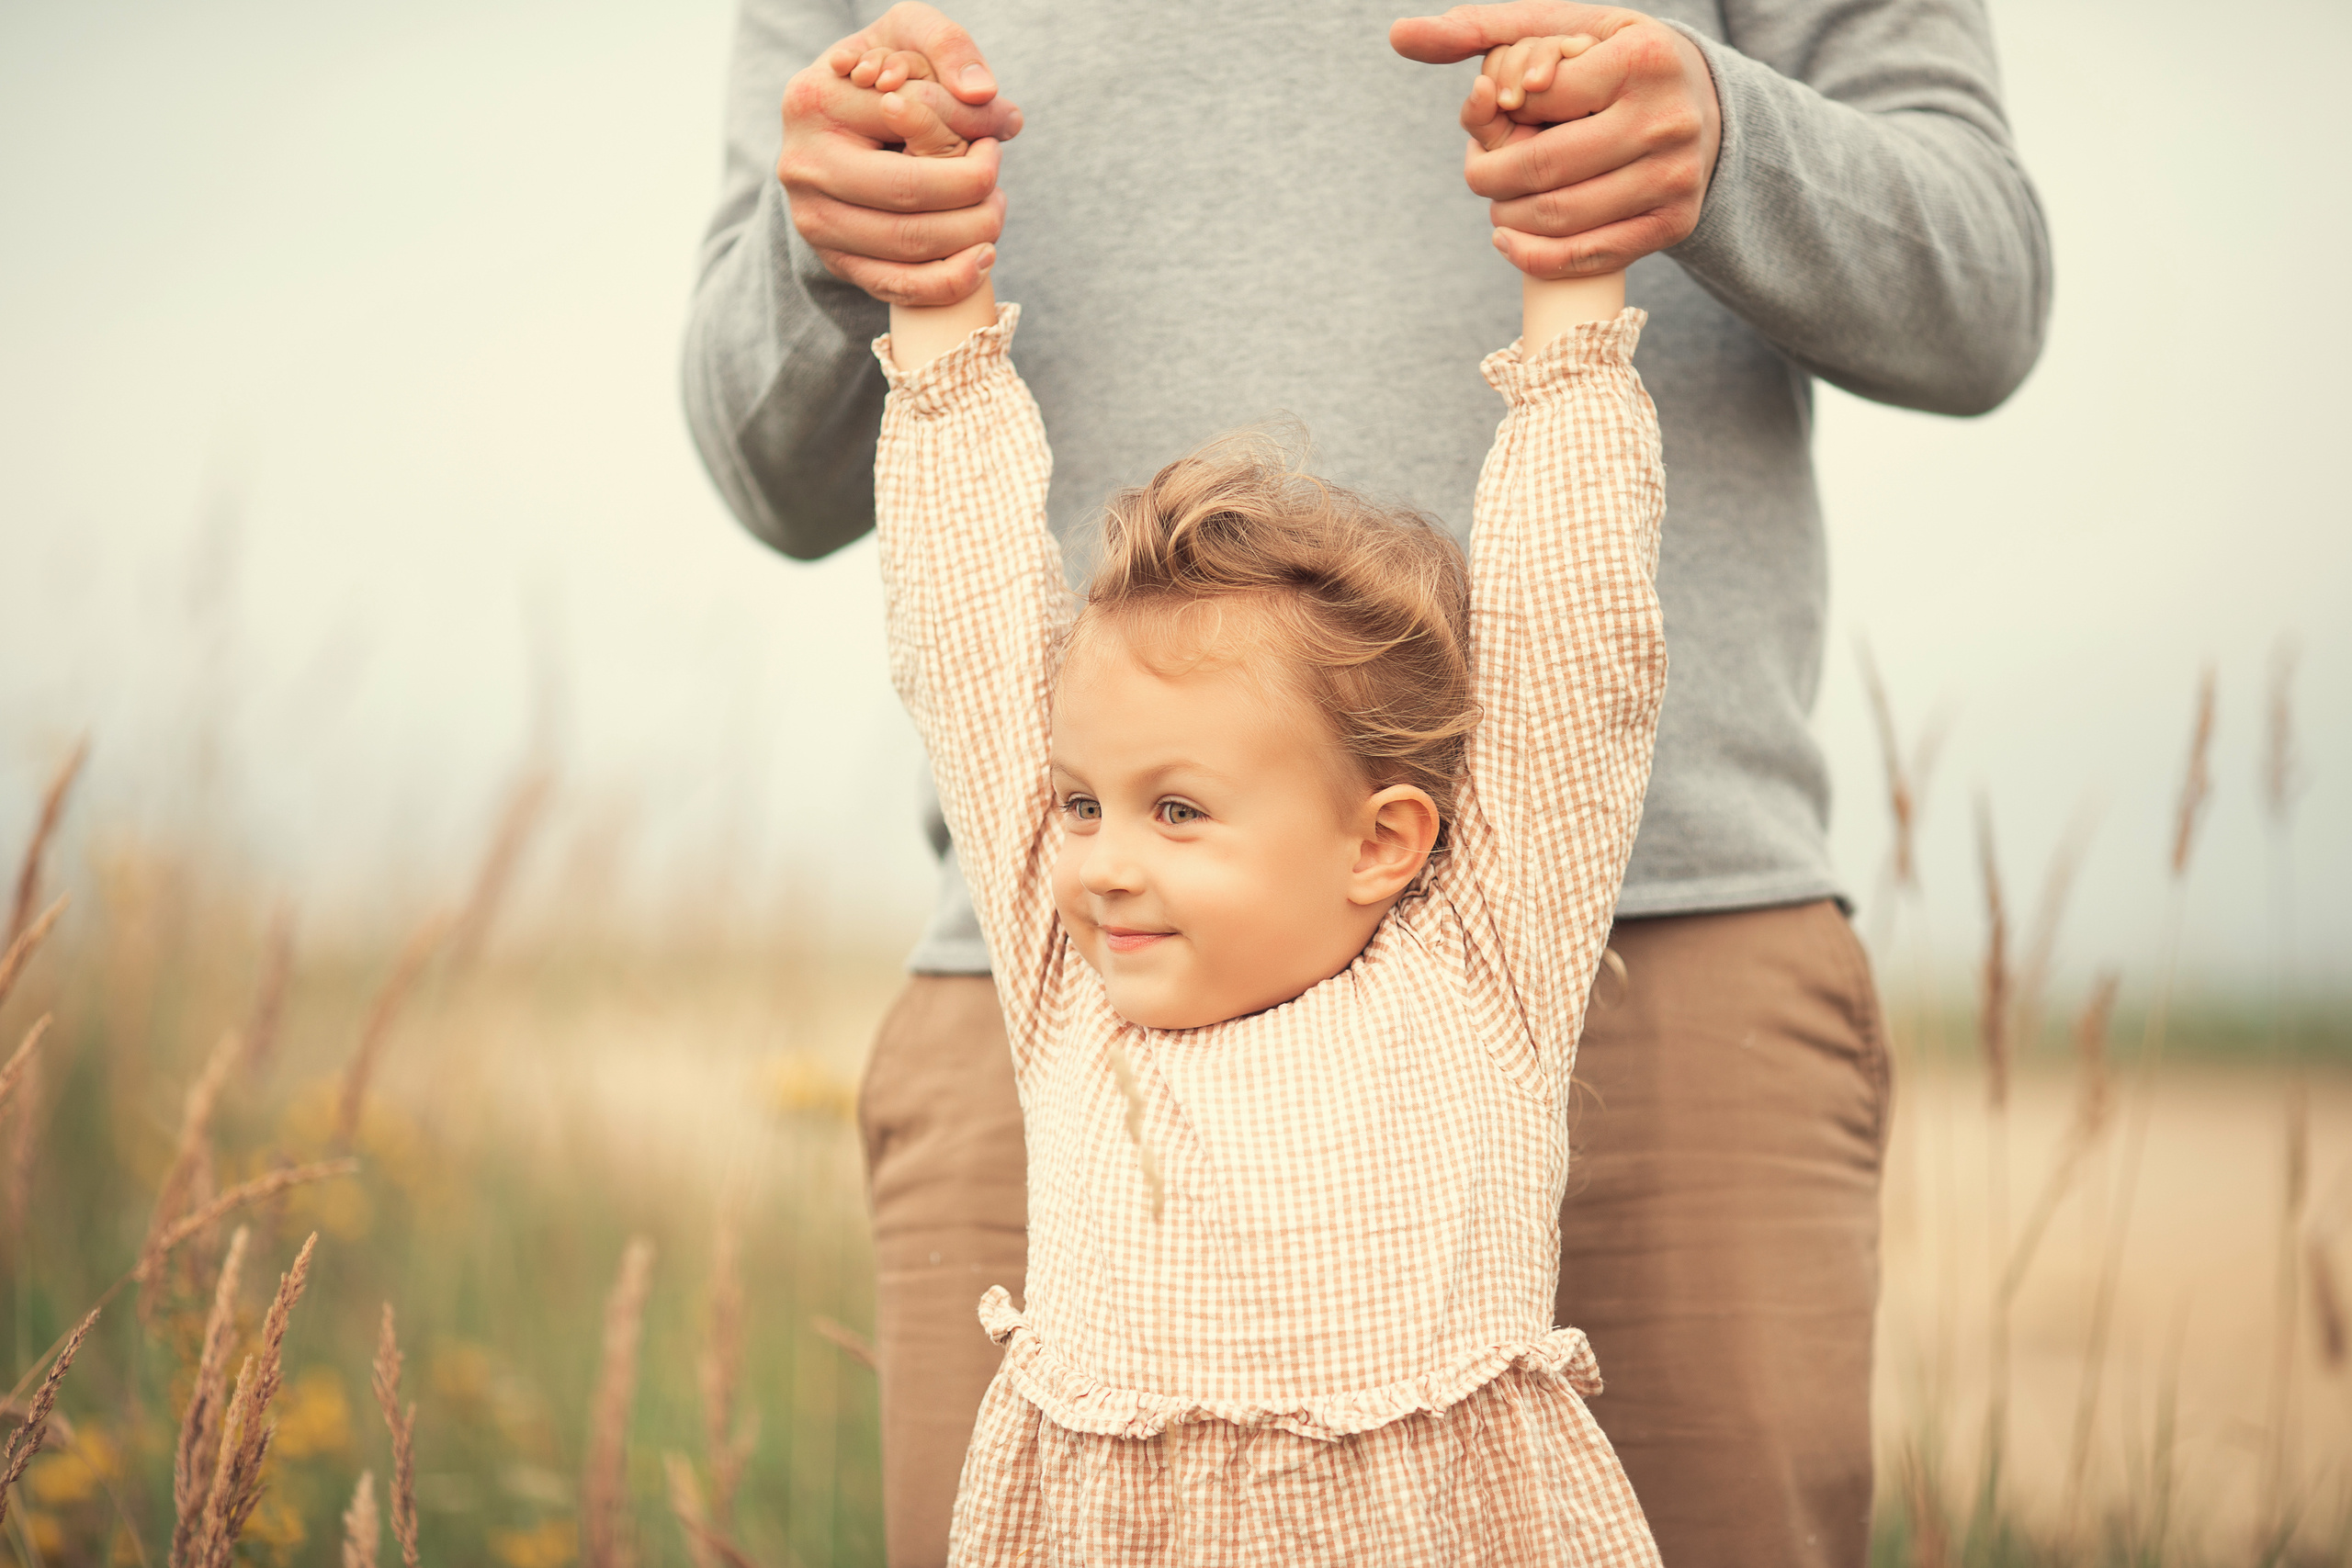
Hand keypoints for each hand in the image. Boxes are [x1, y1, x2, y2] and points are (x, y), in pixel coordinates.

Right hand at [777, 3, 1022, 305]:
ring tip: (993, 204)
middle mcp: (803, 165)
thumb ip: (948, 47)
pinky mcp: (835, 261)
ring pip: (910, 242)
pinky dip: (952, 280)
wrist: (842, 127)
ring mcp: (814, 221)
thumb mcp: (908, 36)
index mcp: (813, 99)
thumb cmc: (884, 76)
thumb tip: (983, 94)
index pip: (908, 116)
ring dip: (973, 229)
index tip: (995, 126)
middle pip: (908, 190)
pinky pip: (900, 287)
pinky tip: (985, 256)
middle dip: (974, 184)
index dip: (968, 124)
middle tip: (995, 165)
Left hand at [1392, 4, 1720, 277]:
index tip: (1494, 113)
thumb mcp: (1558, 29)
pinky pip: (1587, 256)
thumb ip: (1481, 29)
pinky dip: (1533, 256)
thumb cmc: (1609, 62)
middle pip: (1540, 166)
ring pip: (1559, 216)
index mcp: (1642, 58)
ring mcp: (1674, 177)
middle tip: (1480, 171)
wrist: (1702, 106)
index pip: (1534, 97)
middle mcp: (1667, 119)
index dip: (1497, 111)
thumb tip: (1398, 34)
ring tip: (1500, 200)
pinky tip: (1508, 238)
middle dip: (1490, 175)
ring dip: (1507, 215)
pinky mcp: (1673, 225)